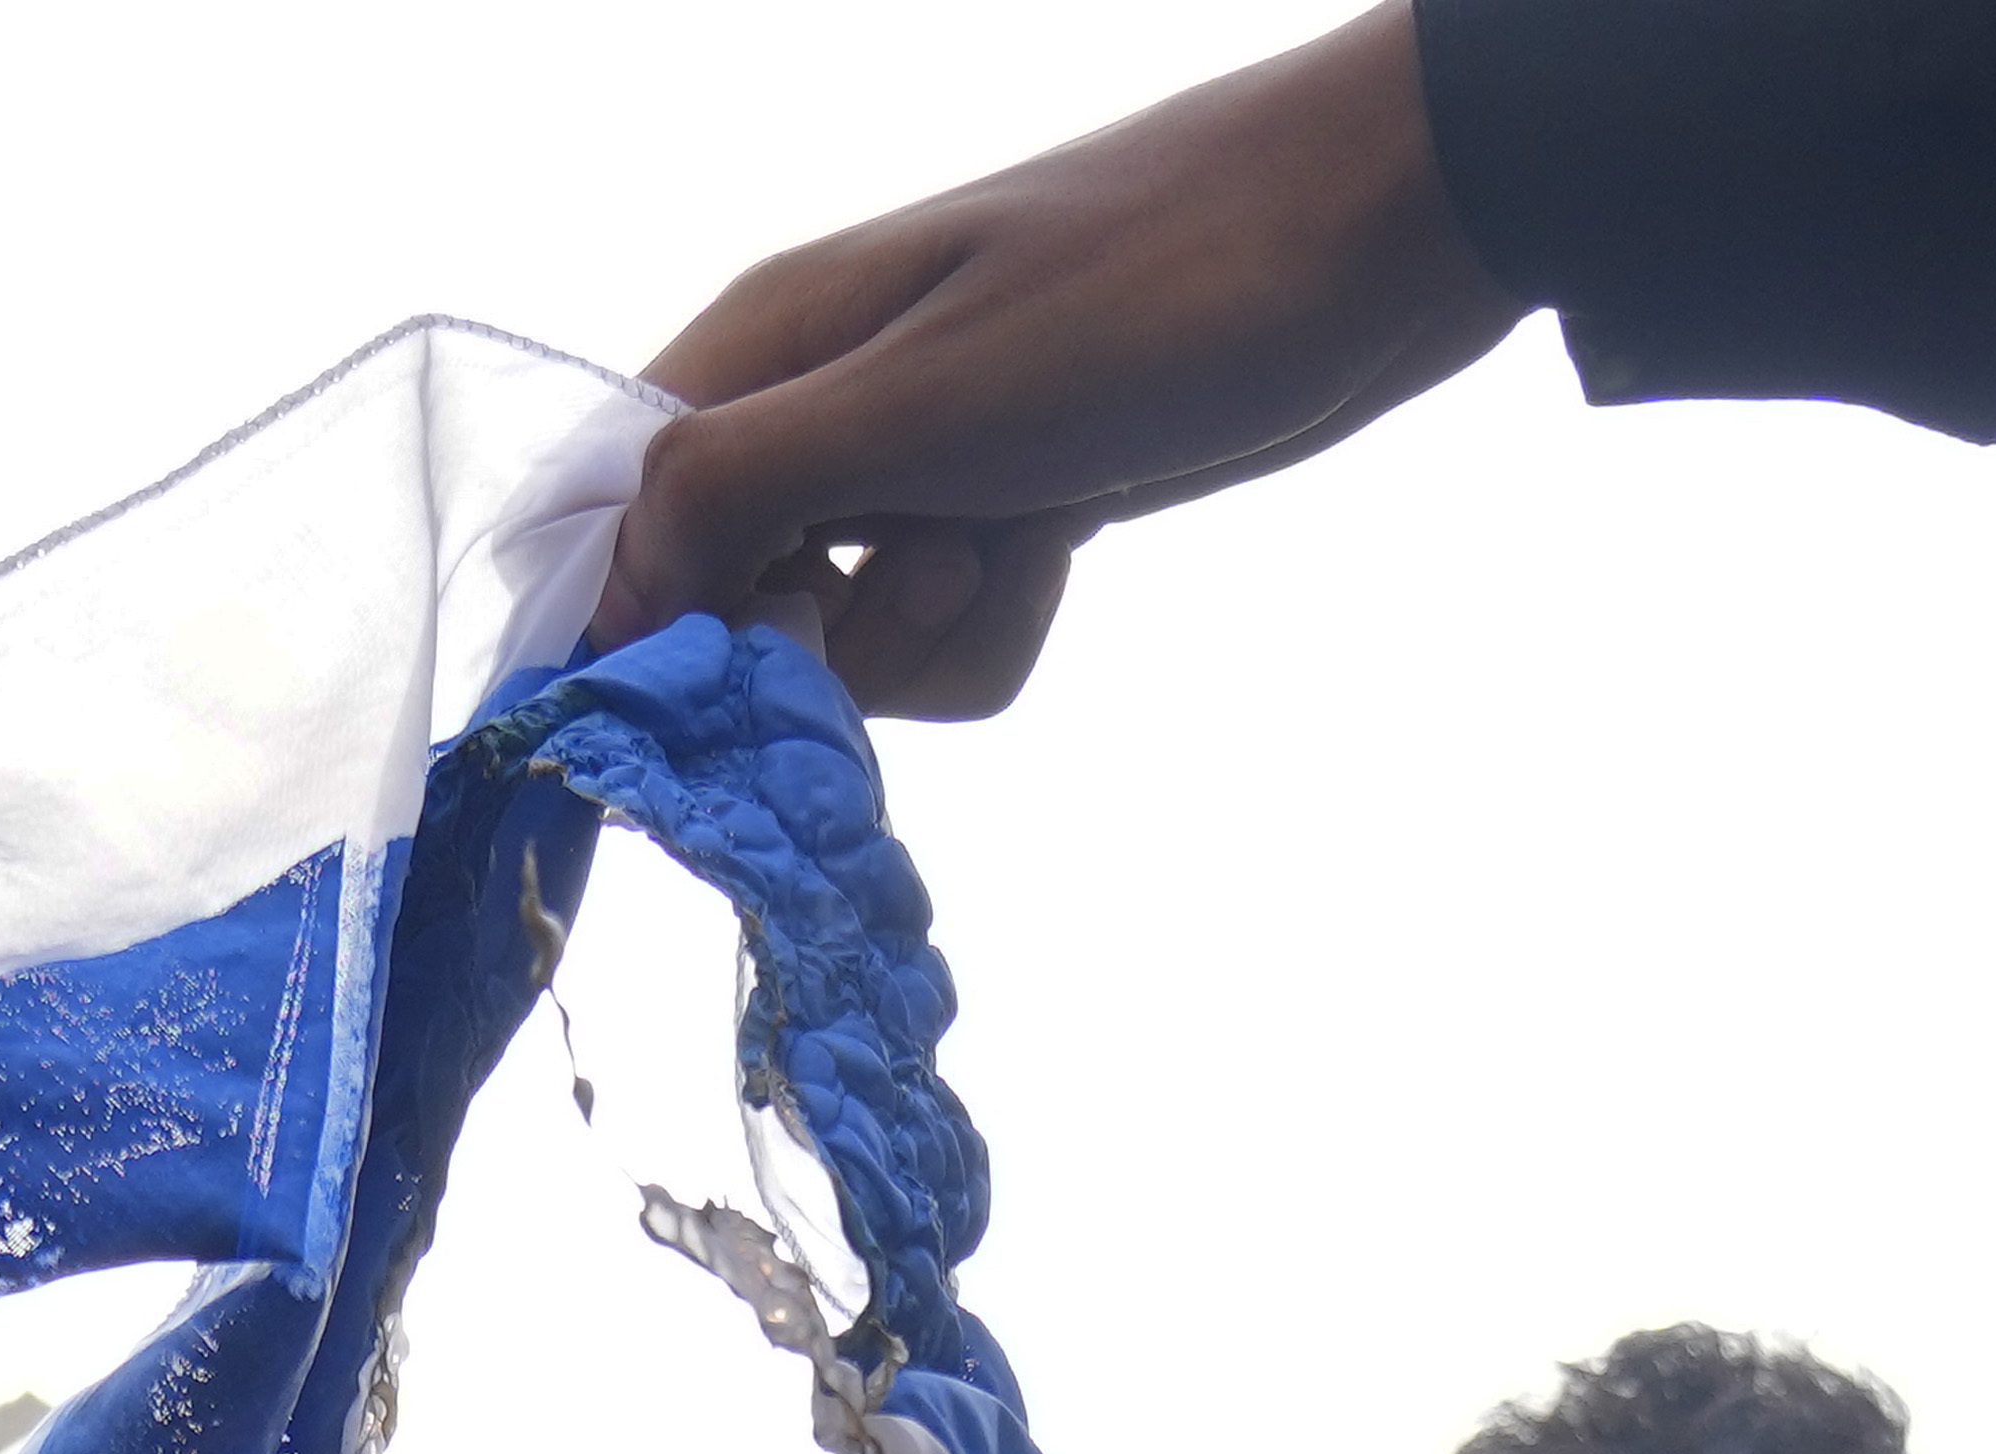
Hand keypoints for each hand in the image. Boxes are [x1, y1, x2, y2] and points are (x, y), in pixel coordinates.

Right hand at [598, 4, 1531, 717]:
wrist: (1387, 231)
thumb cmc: (1162, 287)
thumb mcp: (928, 396)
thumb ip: (745, 485)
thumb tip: (608, 597)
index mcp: (766, 346)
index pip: (618, 523)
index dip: (646, 629)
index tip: (742, 681)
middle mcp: (821, 403)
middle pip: (728, 606)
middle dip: (821, 644)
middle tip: (938, 575)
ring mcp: (919, 461)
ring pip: (850, 640)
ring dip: (933, 639)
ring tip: (1024, 536)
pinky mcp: (1008, 504)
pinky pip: (952, 633)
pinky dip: (1005, 624)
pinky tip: (1067, 544)